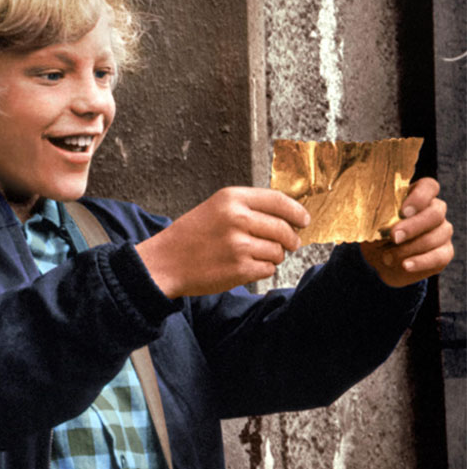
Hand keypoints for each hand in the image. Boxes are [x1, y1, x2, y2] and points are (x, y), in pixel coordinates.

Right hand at [136, 187, 309, 297]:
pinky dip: (262, 270)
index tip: (304, 220)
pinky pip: (267, 269)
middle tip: (289, 245)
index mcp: (231, 199)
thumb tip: (286, 216)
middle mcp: (237, 219)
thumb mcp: (215, 208)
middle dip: (290, 239)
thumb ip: (247, 207)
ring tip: (255, 256)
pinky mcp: (239, 269)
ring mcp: (239, 245)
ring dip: (273, 257)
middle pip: (284, 229)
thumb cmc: (190, 236)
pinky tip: (246, 267)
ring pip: (277, 252)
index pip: (278, 201)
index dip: (296, 212)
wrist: (165, 262)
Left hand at [360, 177, 453, 287]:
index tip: (403, 211)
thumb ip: (378, 219)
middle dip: (413, 226)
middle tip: (394, 237)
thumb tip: (377, 223)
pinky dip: (420, 262)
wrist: (383, 261)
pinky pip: (438, 256)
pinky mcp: (444, 252)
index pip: (428, 187)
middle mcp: (435, 211)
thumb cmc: (378, 236)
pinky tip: (406, 265)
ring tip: (387, 257)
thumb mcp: (373, 225)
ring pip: (436, 236)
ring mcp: (442, 231)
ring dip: (409, 248)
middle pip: (435, 213)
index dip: (419, 197)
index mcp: (417, 197)